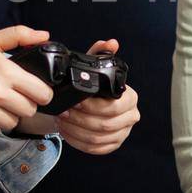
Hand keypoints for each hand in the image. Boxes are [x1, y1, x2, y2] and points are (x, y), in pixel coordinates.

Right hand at [0, 26, 55, 136]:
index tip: (36, 90)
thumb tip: (45, 36)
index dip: (42, 92)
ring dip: (10, 114)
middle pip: (31, 110)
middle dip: (26, 103)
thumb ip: (20, 35)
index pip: (42, 93)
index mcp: (5, 72)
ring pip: (14, 122)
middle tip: (14, 95)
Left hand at [52, 39, 140, 154]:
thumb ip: (100, 54)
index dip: (92, 107)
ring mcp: (123, 133)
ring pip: (98, 138)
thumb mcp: (94, 69)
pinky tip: (66, 132)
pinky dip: (77, 142)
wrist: (90, 105)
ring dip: (75, 131)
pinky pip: (95, 149)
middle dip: (80, 120)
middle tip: (63, 112)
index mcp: (130, 98)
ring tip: (61, 120)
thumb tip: (111, 43)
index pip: (114, 108)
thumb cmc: (94, 87)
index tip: (75, 102)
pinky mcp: (112, 145)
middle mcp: (131, 117)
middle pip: (105, 125)